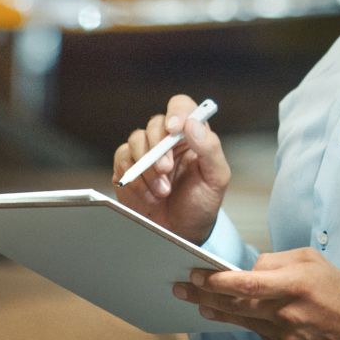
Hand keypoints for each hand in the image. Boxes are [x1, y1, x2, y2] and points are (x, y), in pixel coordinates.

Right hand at [111, 94, 229, 244]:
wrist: (181, 232)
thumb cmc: (200, 203)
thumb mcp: (216, 178)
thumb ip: (210, 148)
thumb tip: (193, 124)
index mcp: (191, 136)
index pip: (181, 107)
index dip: (177, 112)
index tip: (174, 128)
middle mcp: (167, 140)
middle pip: (155, 123)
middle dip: (158, 147)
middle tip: (166, 170)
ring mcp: (145, 153)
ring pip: (136, 141)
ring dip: (147, 168)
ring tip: (162, 191)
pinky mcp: (127, 168)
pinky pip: (123, 161)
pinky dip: (135, 180)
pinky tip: (149, 196)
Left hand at [176, 248, 339, 339]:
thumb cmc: (335, 289)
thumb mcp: (311, 261)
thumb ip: (276, 262)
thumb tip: (247, 269)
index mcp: (293, 285)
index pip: (246, 283)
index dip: (217, 281)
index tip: (196, 274)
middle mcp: (286, 313)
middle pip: (235, 305)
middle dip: (204, 295)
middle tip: (181, 288)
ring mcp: (285, 338)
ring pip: (242, 323)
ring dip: (218, 312)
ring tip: (201, 304)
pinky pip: (261, 337)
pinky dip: (253, 326)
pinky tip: (244, 318)